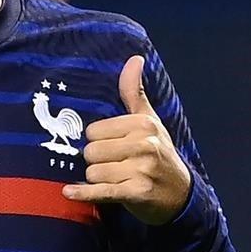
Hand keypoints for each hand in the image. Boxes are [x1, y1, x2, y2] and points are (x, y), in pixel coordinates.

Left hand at [63, 55, 191, 224]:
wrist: (180, 193)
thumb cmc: (159, 153)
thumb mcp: (149, 121)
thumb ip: (134, 92)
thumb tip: (135, 58)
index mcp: (143, 123)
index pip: (93, 131)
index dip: (98, 141)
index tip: (112, 146)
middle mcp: (144, 144)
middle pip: (91, 152)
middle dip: (97, 161)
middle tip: (114, 165)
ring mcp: (141, 170)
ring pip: (93, 172)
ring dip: (98, 179)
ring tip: (115, 179)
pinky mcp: (137, 193)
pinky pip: (100, 191)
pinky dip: (84, 193)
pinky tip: (70, 192)